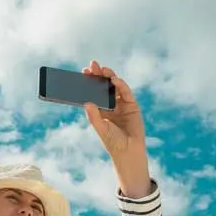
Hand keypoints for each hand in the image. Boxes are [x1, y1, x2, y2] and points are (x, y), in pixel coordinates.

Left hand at [82, 61, 150, 196]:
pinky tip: (114, 80)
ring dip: (109, 77)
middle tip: (92, 65)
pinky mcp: (132, 105)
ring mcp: (122, 104)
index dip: (89, 82)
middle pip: (104, 86)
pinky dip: (121, 85)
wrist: (128, 151)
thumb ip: (93, 115)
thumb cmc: (112, 141)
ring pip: (115, 86)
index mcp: (100, 109)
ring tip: (103, 70)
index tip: (83, 72)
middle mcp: (110, 104)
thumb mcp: (100, 128)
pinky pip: (126, 92)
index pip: (94, 92)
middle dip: (98, 75)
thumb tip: (85, 101)